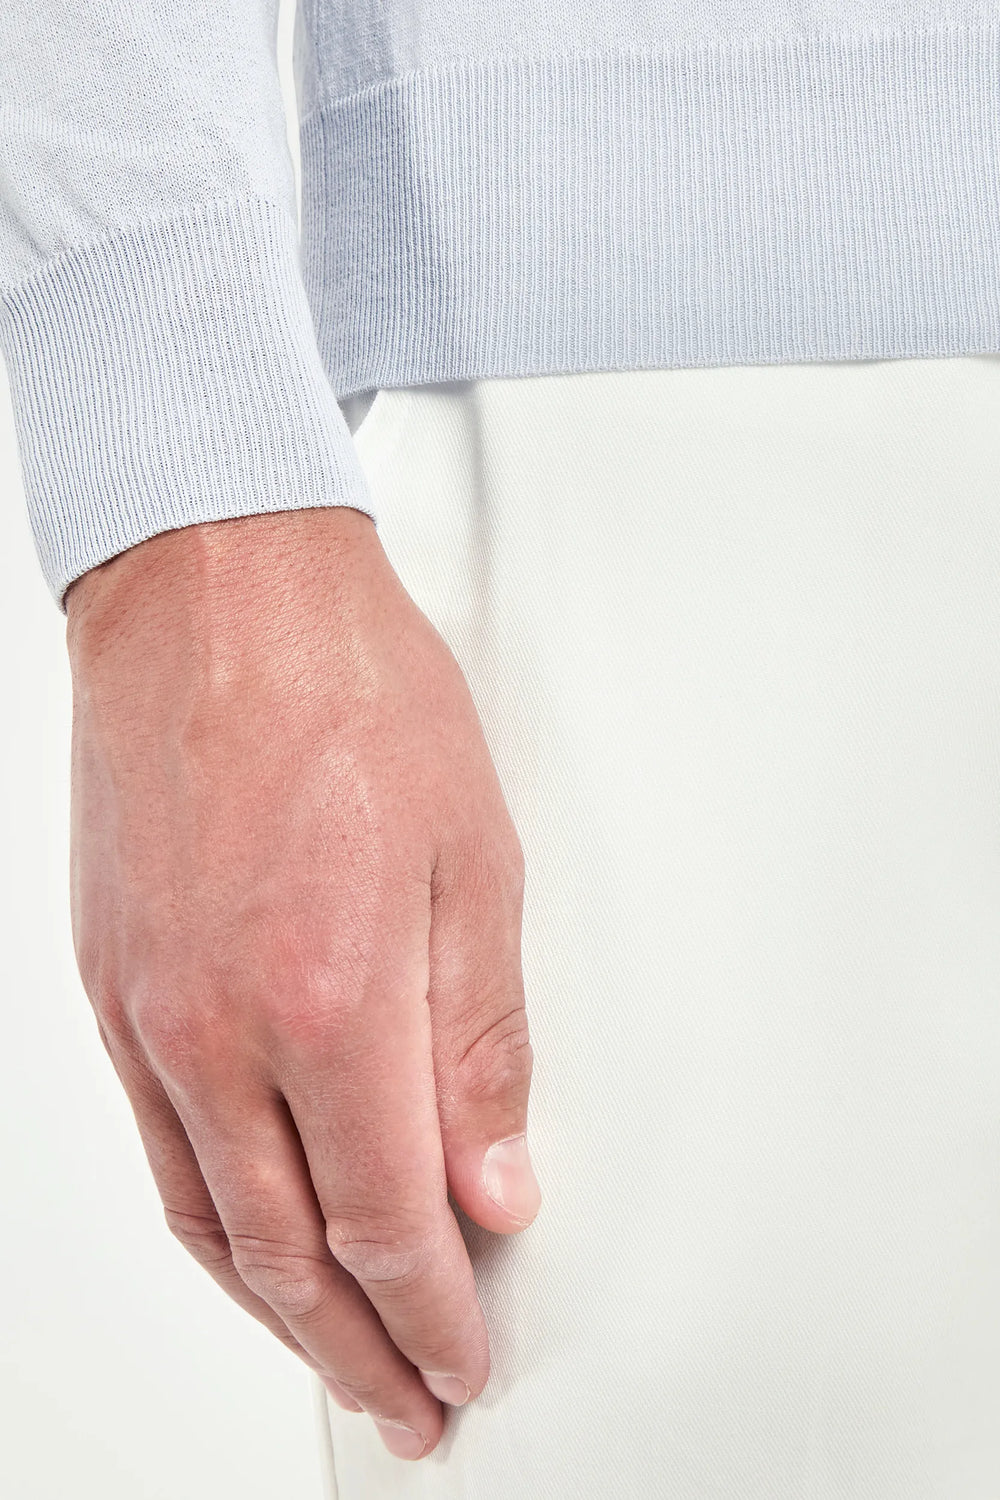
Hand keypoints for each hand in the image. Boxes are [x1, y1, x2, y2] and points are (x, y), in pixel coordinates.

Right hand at [64, 505, 540, 1460]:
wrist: (218, 594)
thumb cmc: (347, 693)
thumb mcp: (476, 864)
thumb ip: (483, 1046)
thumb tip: (491, 1183)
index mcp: (329, 1002)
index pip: (390, 1227)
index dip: (436, 1314)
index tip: (466, 1356)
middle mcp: (220, 1031)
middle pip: (293, 1256)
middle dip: (360, 1351)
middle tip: (408, 1401)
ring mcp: (151, 1016)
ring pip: (212, 1224)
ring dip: (280, 1314)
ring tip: (336, 1361)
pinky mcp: (114, 987)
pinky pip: (160, 1152)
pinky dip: (213, 1227)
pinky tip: (247, 1246)